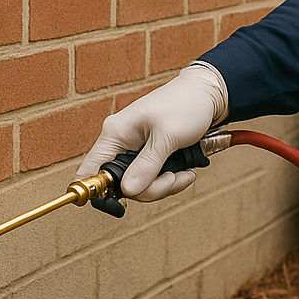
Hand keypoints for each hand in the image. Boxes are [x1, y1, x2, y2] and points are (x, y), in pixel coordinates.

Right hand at [75, 62, 228, 200]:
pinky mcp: (150, 155)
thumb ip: (147, 165)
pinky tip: (186, 171)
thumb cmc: (187, 104)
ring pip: (139, 185)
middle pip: (120, 185)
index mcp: (115, 133)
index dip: (97, 192)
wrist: (209, 93)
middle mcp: (120, 143)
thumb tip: (128, 191)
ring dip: (164, 185)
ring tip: (185, 174)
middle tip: (172, 179)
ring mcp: (135, 150)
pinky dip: (170, 179)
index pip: (89, 171)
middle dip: (149, 189)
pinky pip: (153, 178)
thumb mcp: (168, 136)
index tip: (120, 205)